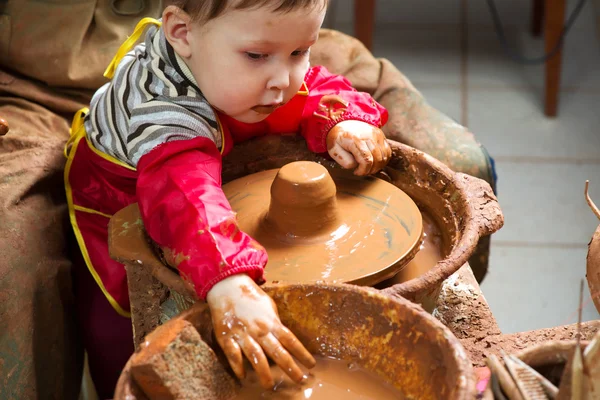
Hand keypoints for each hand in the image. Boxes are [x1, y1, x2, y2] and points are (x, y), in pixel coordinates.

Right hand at [206, 274, 315, 388]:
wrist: (227, 286)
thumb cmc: (250, 296)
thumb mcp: (269, 306)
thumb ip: (275, 322)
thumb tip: (283, 337)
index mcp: (271, 322)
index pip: (291, 340)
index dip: (302, 353)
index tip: (311, 366)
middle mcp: (259, 330)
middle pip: (277, 351)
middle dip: (289, 367)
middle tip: (300, 380)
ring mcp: (243, 334)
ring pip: (256, 356)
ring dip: (263, 372)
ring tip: (269, 385)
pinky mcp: (227, 337)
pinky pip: (233, 354)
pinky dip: (238, 366)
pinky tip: (243, 376)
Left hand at [326, 120, 391, 175]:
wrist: (342, 122)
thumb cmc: (337, 139)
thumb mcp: (334, 150)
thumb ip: (344, 160)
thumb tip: (357, 165)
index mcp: (355, 140)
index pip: (366, 160)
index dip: (363, 170)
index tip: (357, 172)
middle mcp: (368, 136)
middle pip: (377, 159)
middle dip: (371, 170)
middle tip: (363, 171)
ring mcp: (376, 134)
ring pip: (384, 156)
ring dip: (378, 166)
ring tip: (368, 167)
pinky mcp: (380, 135)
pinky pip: (387, 151)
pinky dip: (383, 160)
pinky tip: (374, 162)